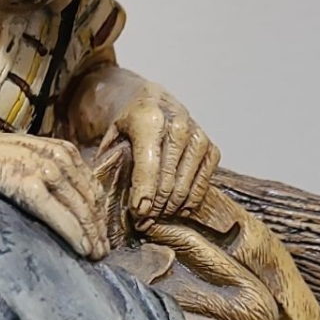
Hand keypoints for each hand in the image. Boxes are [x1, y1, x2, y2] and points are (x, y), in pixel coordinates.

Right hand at [0, 130, 108, 258]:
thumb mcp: (29, 164)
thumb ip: (52, 177)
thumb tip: (77, 209)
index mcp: (61, 151)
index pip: (91, 187)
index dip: (100, 215)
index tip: (103, 238)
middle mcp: (54, 156)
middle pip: (87, 197)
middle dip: (97, 228)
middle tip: (103, 253)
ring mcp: (38, 166)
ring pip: (75, 204)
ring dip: (88, 232)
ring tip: (94, 255)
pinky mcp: (20, 179)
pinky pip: (53, 208)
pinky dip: (69, 229)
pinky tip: (79, 247)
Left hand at [97, 89, 219, 222]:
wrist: (149, 99)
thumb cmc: (125, 122)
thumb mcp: (109, 135)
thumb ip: (110, 161)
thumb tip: (110, 197)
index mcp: (149, 117)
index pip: (149, 165)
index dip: (143, 193)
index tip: (138, 213)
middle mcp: (178, 125)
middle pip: (168, 180)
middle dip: (154, 206)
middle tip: (142, 220)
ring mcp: (197, 136)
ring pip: (186, 186)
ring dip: (170, 207)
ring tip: (155, 216)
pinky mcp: (210, 148)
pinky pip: (203, 183)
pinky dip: (190, 201)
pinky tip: (176, 208)